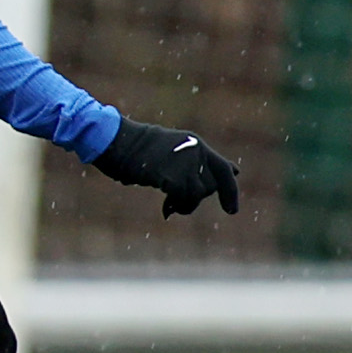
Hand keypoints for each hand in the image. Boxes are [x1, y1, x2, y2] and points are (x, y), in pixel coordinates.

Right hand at [93, 117, 241, 216]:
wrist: (117, 142)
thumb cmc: (140, 149)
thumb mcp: (174, 150)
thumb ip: (197, 162)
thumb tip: (233, 171)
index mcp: (196, 144)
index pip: (224, 169)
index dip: (230, 191)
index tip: (232, 211)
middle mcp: (195, 151)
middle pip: (211, 186)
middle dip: (197, 197)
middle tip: (176, 200)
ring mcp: (185, 163)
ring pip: (199, 194)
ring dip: (186, 205)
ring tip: (170, 203)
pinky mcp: (172, 175)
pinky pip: (184, 199)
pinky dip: (177, 207)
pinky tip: (166, 209)